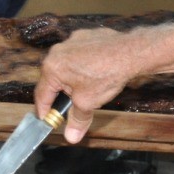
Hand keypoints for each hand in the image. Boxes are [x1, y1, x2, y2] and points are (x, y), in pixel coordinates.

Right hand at [34, 27, 145, 142]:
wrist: (131, 52)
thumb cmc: (107, 75)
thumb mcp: (88, 103)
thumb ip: (76, 120)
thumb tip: (71, 137)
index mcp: (52, 68)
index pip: (41, 95)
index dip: (44, 111)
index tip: (47, 120)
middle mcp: (57, 52)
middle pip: (53, 80)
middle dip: (60, 95)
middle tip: (69, 108)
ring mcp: (71, 41)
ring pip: (66, 67)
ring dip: (72, 80)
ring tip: (87, 89)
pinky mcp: (84, 36)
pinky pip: (78, 55)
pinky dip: (83, 66)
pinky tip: (95, 73)